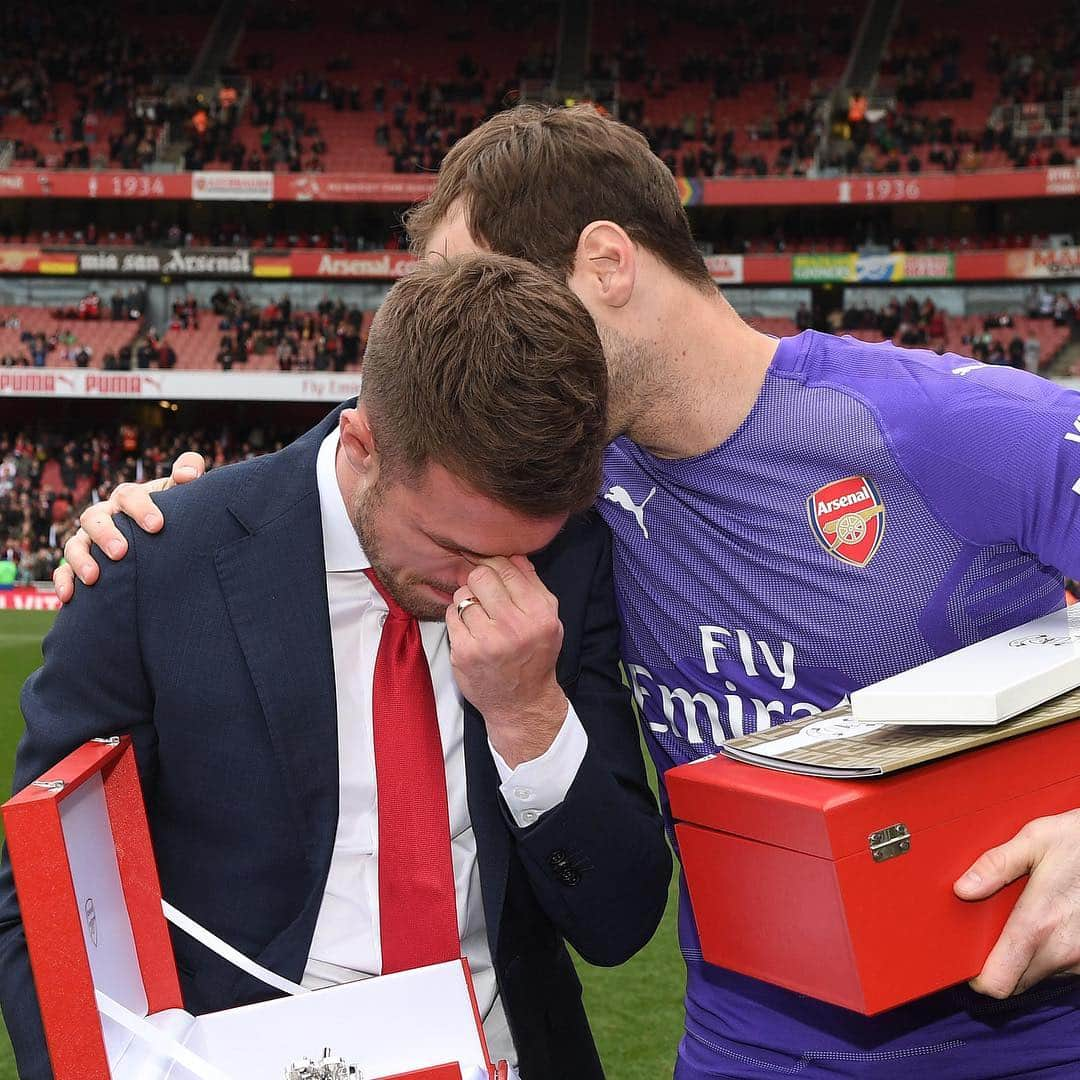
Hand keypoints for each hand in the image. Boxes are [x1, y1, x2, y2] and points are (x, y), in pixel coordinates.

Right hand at [53, 452, 205, 602]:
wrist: (162, 536)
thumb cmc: (173, 512)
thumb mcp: (181, 493)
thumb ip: (189, 473)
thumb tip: (188, 473)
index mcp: (129, 498)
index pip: (129, 496)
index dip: (141, 508)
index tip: (157, 526)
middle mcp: (105, 516)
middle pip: (94, 518)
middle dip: (106, 535)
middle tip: (120, 552)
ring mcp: (90, 539)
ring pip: (76, 543)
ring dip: (81, 559)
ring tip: (93, 578)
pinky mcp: (82, 562)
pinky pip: (64, 570)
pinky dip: (63, 580)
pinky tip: (68, 596)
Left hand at [446, 555, 567, 768]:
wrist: (521, 703)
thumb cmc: (535, 656)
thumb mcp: (548, 619)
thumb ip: (533, 584)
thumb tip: (513, 554)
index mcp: (539, 615)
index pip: (508, 570)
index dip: (496, 563)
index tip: (491, 567)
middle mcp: (514, 628)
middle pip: (481, 577)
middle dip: (479, 579)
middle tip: (483, 590)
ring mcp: (486, 642)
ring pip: (463, 596)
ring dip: (468, 600)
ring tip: (479, 615)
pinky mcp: (463, 653)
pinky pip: (451, 616)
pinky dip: (458, 618)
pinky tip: (470, 630)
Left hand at [955, 808, 1079, 996]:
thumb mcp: (1035, 839)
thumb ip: (996, 865)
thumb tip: (962, 888)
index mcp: (1039, 923)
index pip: (999, 981)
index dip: (978, 978)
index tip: (967, 962)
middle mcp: (1063, 950)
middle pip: (1015, 981)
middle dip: (998, 961)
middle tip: (989, 931)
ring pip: (1038, 974)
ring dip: (1025, 955)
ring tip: (1024, 918)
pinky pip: (1061, 967)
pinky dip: (1049, 951)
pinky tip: (1049, 922)